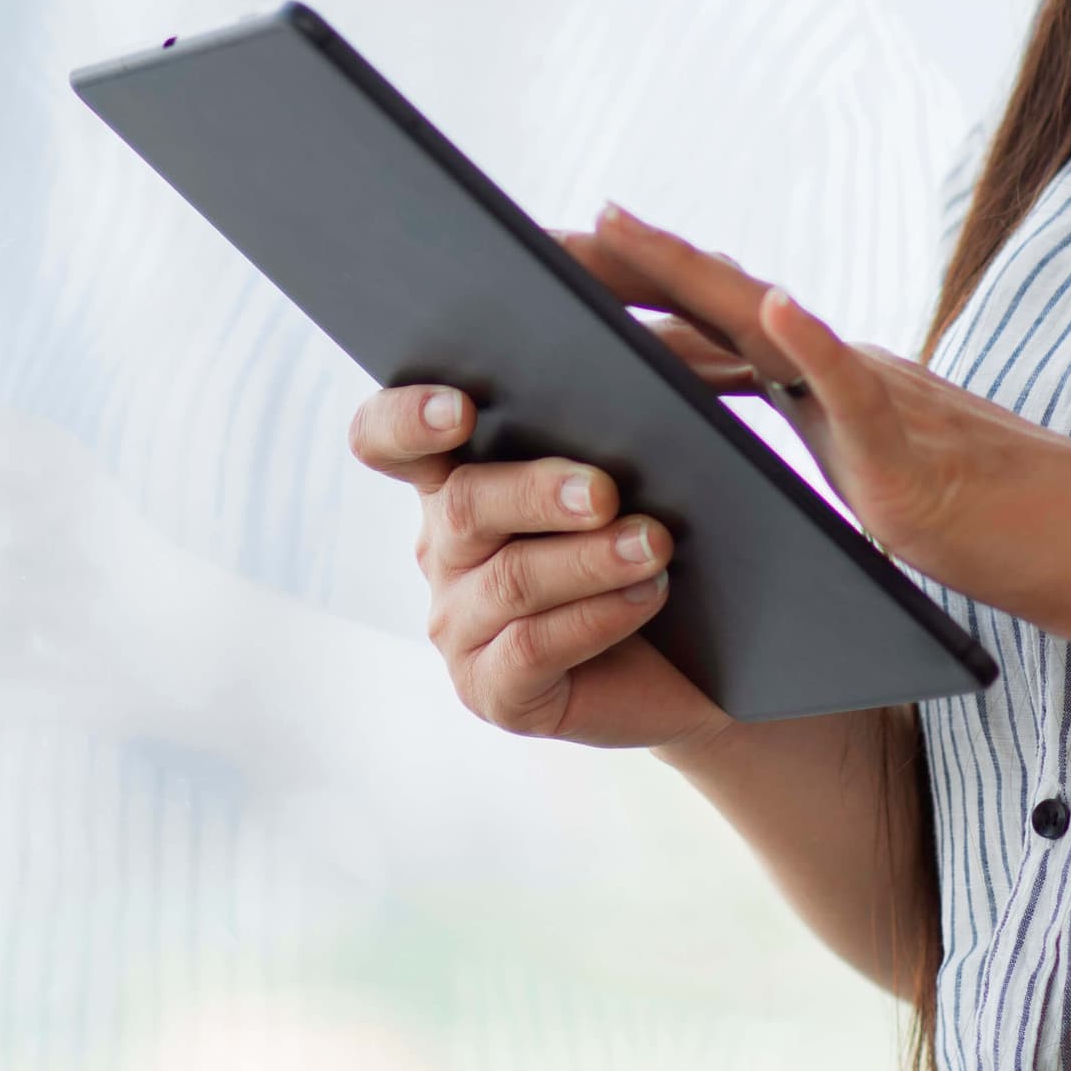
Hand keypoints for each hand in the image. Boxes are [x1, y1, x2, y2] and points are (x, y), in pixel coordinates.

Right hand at [347, 378, 727, 750]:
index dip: (406, 419)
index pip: (387, 439)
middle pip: (465, 506)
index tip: (459, 410)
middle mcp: (443, 551)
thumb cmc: (647, 549)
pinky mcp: (493, 690)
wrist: (683, 665)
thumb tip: (635, 379)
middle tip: (604, 491)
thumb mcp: (624, 478)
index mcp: (455, 481)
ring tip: (654, 545)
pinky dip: (598, 616)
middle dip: (538, 492)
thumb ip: (605, 425)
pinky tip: (646, 595)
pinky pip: (534, 647)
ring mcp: (459, 627)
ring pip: (511, 580)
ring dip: (590, 559)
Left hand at [567, 201, 1070, 649]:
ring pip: (768, 323)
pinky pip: (857, 387)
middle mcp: (851, 373)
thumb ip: (829, 456)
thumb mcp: (889, 490)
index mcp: (839, 386)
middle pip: (719, 306)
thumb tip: (751, 459)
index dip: (636, 293)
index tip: (556, 261)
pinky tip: (772, 306)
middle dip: (622, 271)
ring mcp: (882, 402)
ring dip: (686, 275)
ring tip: (613, 229)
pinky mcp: (915, 452)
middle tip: (533, 233)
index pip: (718, 330)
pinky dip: (811, 342)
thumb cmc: (1008, 531)